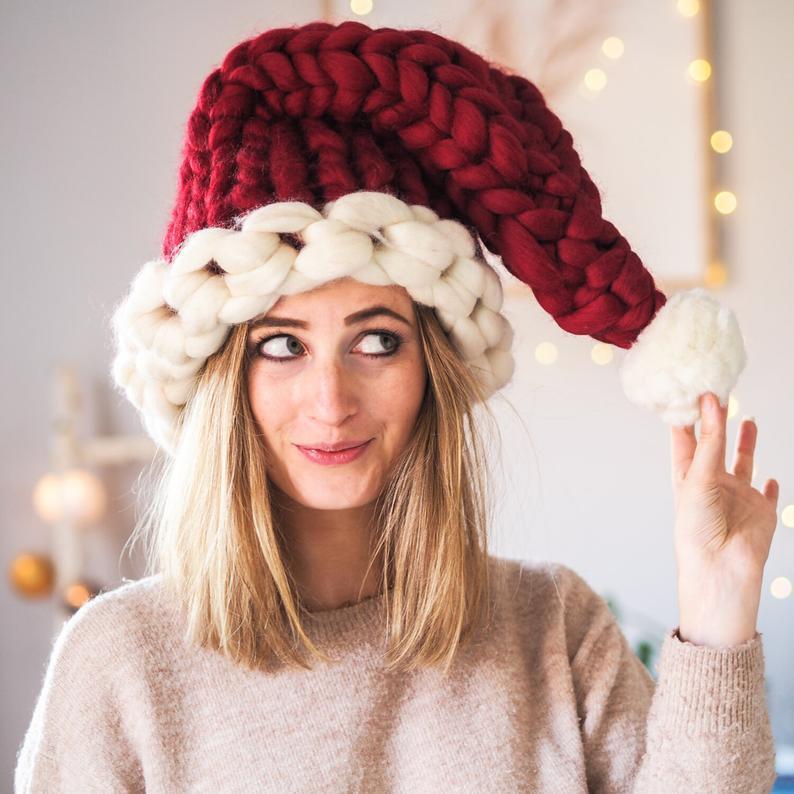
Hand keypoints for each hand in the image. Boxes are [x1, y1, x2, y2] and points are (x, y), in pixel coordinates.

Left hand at [669, 392, 779, 646]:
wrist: (720, 571)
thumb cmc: (697, 529)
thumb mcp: (699, 478)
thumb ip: (709, 441)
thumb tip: (711, 401)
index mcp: (688, 476)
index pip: (685, 438)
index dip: (687, 415)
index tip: (688, 387)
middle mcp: (712, 484)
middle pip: (714, 445)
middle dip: (716, 420)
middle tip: (718, 391)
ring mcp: (738, 497)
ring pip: (742, 462)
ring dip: (745, 443)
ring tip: (745, 418)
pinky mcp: (762, 511)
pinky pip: (768, 496)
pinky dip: (771, 487)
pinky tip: (771, 478)